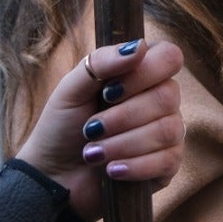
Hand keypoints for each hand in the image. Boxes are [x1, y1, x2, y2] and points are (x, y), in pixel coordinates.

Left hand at [15, 38, 185, 221]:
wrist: (52, 175)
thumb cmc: (63, 126)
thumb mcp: (71, 89)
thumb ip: (101, 62)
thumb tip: (140, 46)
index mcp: (142, 73)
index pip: (169, 57)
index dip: (144, 73)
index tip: (109, 92)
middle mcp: (162, 99)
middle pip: (167, 97)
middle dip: (123, 117)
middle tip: (91, 129)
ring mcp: (168, 132)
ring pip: (167, 130)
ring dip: (123, 144)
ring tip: (94, 153)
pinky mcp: (167, 164)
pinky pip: (169, 160)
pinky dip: (135, 166)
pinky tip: (111, 170)